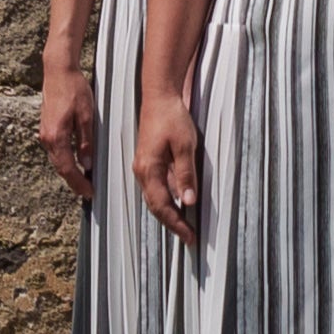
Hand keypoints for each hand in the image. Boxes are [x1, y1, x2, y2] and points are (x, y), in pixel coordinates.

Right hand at [34, 65, 103, 198]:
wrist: (58, 71)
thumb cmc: (74, 89)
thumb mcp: (86, 115)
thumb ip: (86, 141)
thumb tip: (86, 164)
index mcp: (57, 137)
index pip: (67, 168)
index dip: (78, 183)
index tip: (89, 193)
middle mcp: (47, 138)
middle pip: (60, 167)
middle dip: (74, 181)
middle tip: (88, 192)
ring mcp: (44, 133)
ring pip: (57, 160)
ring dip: (69, 172)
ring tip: (83, 181)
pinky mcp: (46, 128)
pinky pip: (55, 151)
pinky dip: (64, 160)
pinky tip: (75, 162)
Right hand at [137, 88, 210, 245]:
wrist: (159, 96)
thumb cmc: (172, 117)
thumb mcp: (185, 145)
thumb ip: (185, 174)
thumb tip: (188, 201)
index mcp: (148, 169)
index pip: (162, 206)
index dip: (176, 224)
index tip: (191, 237)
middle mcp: (142, 171)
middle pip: (156, 207)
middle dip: (172, 224)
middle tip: (190, 238)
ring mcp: (143, 166)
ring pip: (155, 198)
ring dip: (169, 214)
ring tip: (185, 226)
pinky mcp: (148, 161)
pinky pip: (156, 188)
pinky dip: (167, 200)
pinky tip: (179, 203)